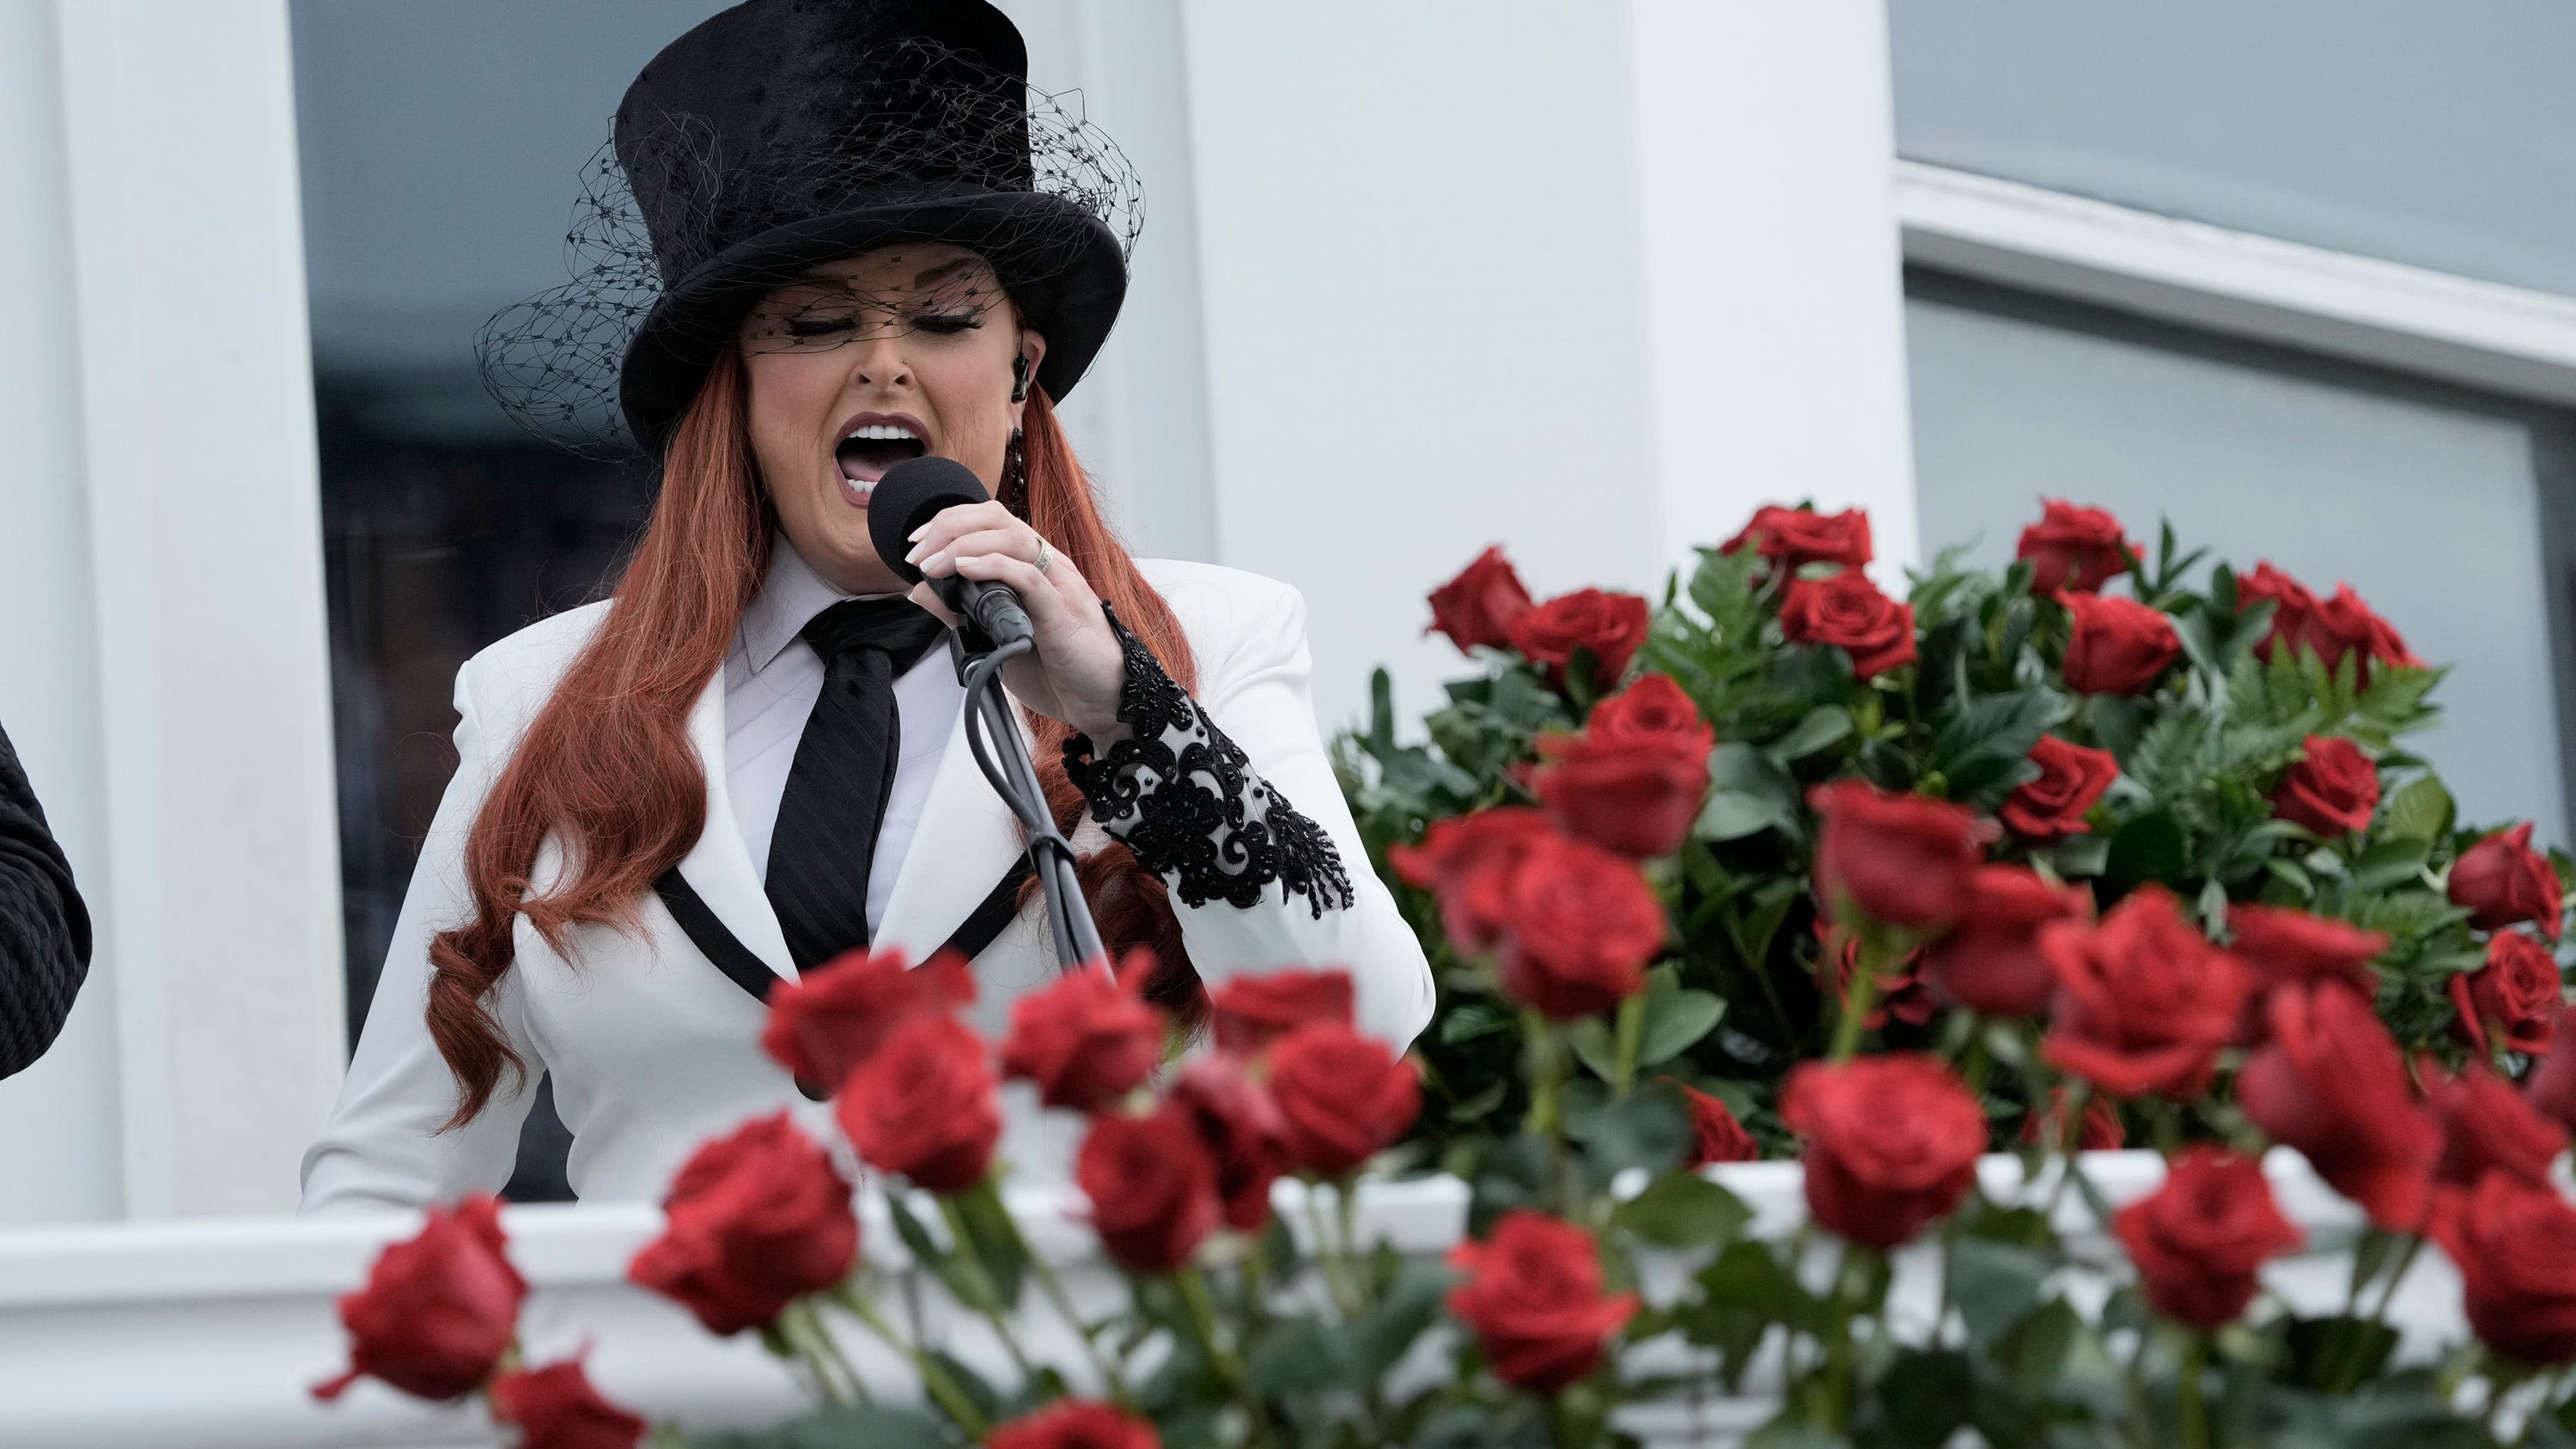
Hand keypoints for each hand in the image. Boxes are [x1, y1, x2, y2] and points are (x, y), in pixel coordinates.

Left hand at [903, 500, 1130, 742]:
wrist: (1102, 700)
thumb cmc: (1060, 669)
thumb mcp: (996, 638)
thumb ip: (961, 612)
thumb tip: (921, 591)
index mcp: (1032, 566)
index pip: (988, 520)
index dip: (948, 522)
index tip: (915, 544)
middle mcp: (1047, 565)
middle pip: (996, 517)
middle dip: (948, 526)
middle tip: (916, 553)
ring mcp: (1058, 584)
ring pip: (1011, 537)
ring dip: (963, 545)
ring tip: (932, 565)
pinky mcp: (1063, 611)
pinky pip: (1029, 577)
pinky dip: (993, 567)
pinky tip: (966, 571)